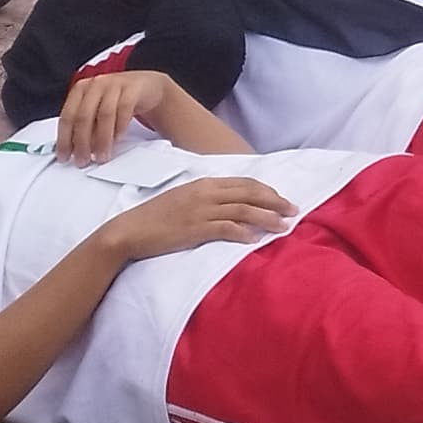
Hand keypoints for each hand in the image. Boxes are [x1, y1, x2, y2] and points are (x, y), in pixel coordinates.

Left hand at [56, 70, 184, 164]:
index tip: (64, 157)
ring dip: (101, 140)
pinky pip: (124, 109)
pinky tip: (118, 139)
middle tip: (83, 160)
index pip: (67, 116)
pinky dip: (119, 127)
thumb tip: (73, 150)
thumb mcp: (97, 112)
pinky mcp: (133, 87)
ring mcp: (115, 83)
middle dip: (82, 142)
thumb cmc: (117, 102)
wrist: (146, 88)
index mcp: (81, 89)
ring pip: (104, 114)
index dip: (64, 139)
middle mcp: (96, 84)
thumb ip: (84, 127)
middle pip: (83, 116)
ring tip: (101, 156)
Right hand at [102, 175, 294, 260]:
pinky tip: (255, 239)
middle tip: (294, 210)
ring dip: (267, 218)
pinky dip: (243, 232)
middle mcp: (206, 193)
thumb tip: (231, 205)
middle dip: (275, 202)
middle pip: (250, 193)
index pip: (245, 183)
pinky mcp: (195, 228)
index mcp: (205, 183)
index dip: (268, 191)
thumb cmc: (156, 218)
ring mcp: (201, 210)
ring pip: (244, 210)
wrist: (129, 231)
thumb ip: (207, 198)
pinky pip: (226, 228)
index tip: (282, 199)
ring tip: (284, 226)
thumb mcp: (185, 199)